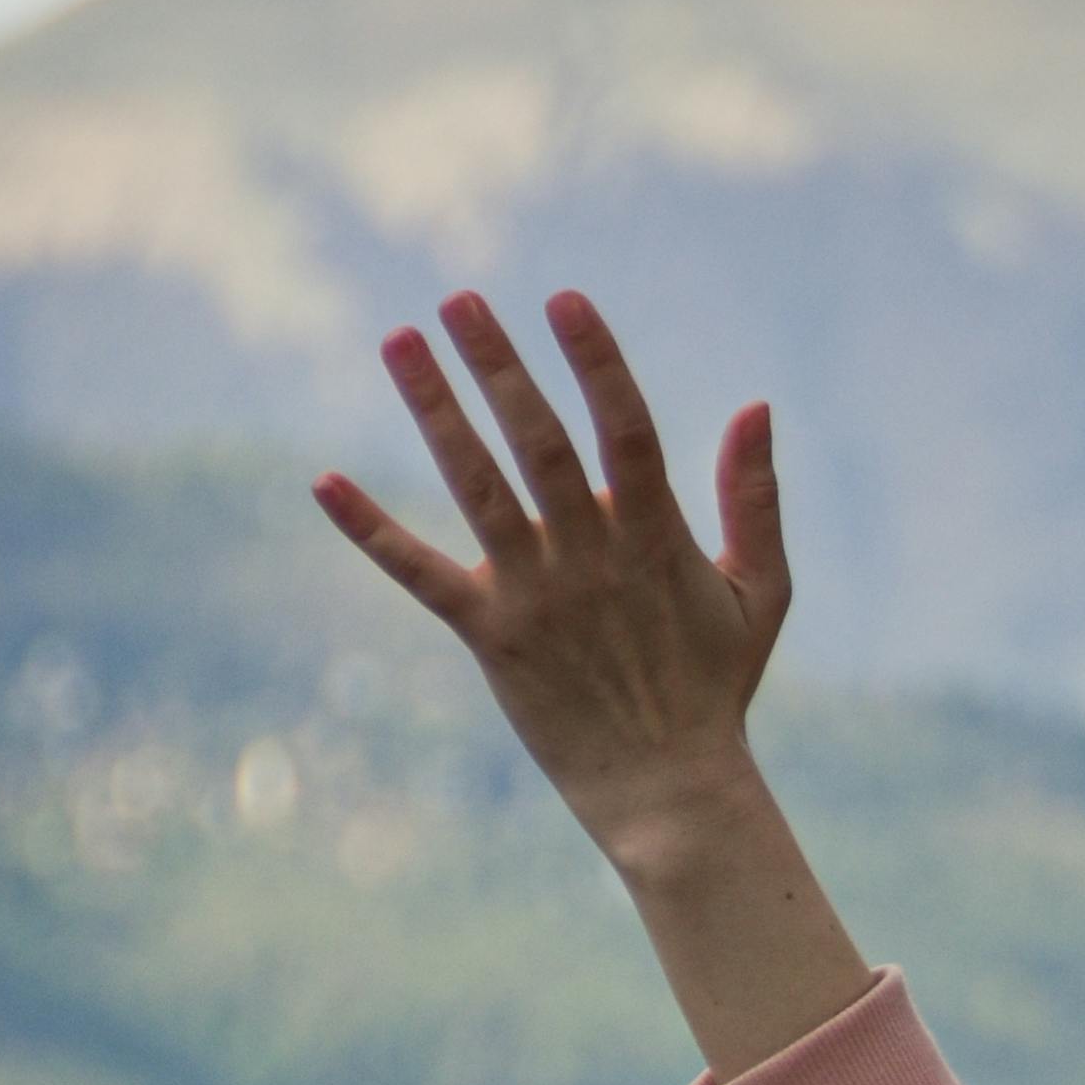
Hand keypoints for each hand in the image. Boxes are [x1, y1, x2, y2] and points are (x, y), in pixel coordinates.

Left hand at [315, 291, 792, 866]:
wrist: (668, 787)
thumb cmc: (716, 682)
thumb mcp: (762, 590)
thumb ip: (754, 498)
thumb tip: (756, 405)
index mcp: (658, 538)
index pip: (627, 429)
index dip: (595, 361)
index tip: (563, 298)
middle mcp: (592, 556)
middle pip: (540, 442)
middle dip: (500, 366)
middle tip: (459, 300)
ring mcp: (536, 594)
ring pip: (478, 486)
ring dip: (436, 410)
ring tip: (399, 340)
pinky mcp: (489, 636)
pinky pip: (418, 575)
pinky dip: (369, 530)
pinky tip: (323, 481)